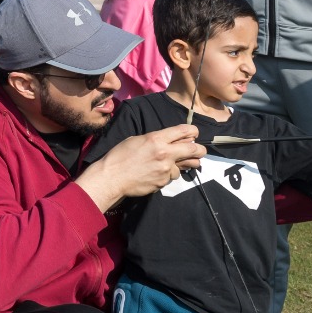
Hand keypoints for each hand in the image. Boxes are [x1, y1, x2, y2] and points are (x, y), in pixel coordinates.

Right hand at [77, 124, 204, 209]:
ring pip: (183, 166)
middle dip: (199, 149)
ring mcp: (166, 169)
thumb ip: (156, 139)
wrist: (112, 177)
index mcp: (157, 139)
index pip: (184, 130)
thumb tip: (171, 141)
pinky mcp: (163, 182)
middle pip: (194, 149)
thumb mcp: (137, 140)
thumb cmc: (120, 156)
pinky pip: (171, 177)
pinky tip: (154, 173)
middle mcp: (165, 153)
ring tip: (166, 165)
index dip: (193, 131)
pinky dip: (166, 175)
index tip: (194, 134)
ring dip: (178, 165)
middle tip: (198, 151)